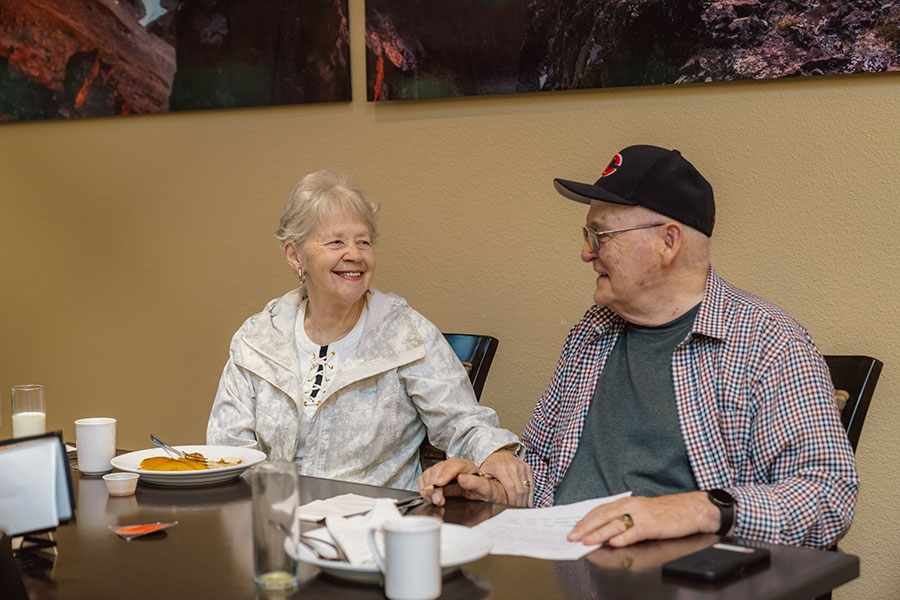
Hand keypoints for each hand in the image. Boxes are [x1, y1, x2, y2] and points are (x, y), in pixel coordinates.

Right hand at [417, 458, 507, 505]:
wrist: (480, 490)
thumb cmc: (484, 489)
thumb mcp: (486, 488)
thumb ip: (475, 483)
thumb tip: (462, 478)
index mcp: (466, 466)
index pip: (453, 466)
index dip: (445, 474)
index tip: (439, 484)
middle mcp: (452, 465)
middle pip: (438, 470)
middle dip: (434, 486)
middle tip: (438, 500)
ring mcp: (443, 470)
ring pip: (428, 474)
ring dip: (428, 489)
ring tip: (436, 500)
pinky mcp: (436, 476)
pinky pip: (424, 479)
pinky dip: (424, 489)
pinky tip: (431, 497)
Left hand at [479, 449, 533, 506]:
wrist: (499, 453)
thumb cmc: (490, 465)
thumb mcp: (483, 472)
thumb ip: (481, 482)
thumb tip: (474, 491)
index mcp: (501, 469)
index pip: (510, 488)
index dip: (512, 500)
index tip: (510, 508)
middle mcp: (513, 467)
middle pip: (520, 489)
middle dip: (519, 502)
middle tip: (517, 511)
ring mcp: (521, 466)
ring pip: (527, 487)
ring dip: (525, 500)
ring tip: (522, 509)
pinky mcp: (527, 467)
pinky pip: (531, 483)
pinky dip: (531, 494)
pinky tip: (529, 502)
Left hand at [567, 492, 719, 547]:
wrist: (689, 509)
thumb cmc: (664, 512)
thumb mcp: (639, 511)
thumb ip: (622, 518)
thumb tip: (602, 530)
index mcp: (625, 502)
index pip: (600, 510)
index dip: (585, 520)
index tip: (573, 529)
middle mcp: (631, 506)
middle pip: (603, 516)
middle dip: (586, 527)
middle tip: (573, 536)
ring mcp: (641, 515)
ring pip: (615, 524)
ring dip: (599, 533)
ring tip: (587, 541)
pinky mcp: (652, 525)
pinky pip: (635, 532)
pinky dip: (623, 537)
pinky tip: (614, 543)